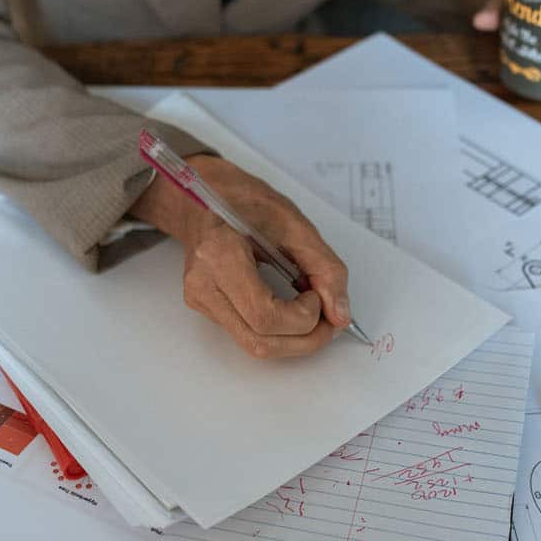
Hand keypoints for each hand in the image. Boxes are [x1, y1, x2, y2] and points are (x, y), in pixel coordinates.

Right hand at [129, 153, 351, 358]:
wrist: (205, 194)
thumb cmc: (246, 201)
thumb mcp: (296, 225)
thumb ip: (325, 270)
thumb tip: (340, 315)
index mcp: (220, 255)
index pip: (265, 316)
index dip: (302, 318)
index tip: (318, 295)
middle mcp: (203, 284)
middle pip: (260, 342)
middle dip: (305, 340)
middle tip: (329, 321)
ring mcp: (200, 299)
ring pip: (253, 346)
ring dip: (293, 341)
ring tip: (313, 315)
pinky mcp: (205, 306)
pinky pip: (247, 334)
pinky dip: (278, 331)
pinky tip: (290, 310)